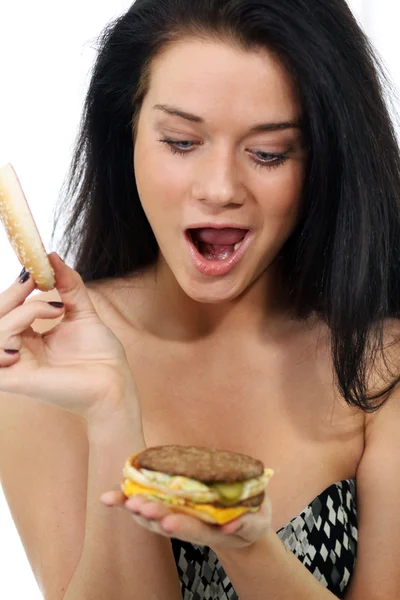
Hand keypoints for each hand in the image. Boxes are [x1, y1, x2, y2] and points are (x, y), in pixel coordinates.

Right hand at [0, 253, 139, 422]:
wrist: (114, 382)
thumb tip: (53, 257)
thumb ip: (68, 286)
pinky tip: (29, 339)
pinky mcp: (16, 380)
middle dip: (13, 293)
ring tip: (55, 310)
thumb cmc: (101, 355)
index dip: (17, 288)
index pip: (8, 309)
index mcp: (28, 340)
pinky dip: (5, 339)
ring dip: (22, 312)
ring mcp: (15, 366)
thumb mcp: (82, 312)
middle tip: (36, 278)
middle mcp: (17, 352)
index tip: (35, 269)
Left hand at [101, 491, 271, 552]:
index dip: (182, 526)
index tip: (168, 522)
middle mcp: (191, 525)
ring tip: (121, 501)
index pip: (195, 529)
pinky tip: (110, 498)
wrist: (241, 524)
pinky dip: (128, 501)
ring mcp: (179, 516)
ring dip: (136, 509)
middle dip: (153, 513)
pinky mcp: (170, 507)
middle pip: (169, 521)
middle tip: (138, 505)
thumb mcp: (256, 522)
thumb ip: (248, 523)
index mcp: (212, 530)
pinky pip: (147, 503)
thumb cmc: (251, 519)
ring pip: (154, 516)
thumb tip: (231, 526)